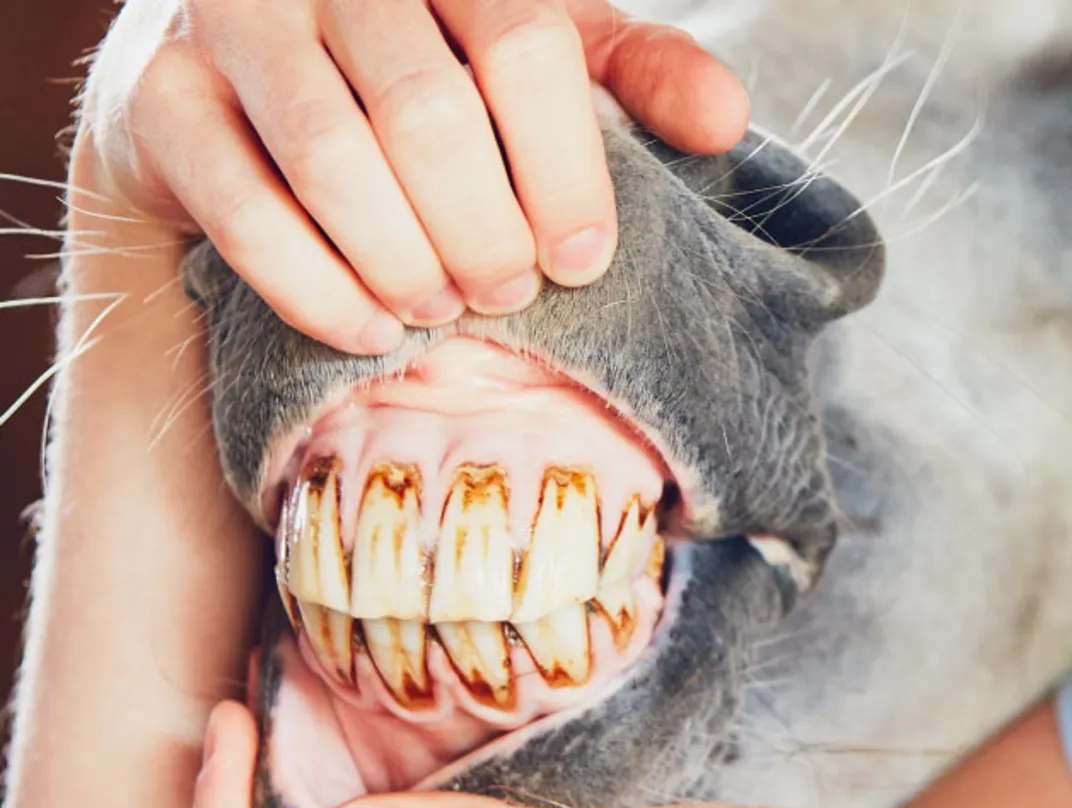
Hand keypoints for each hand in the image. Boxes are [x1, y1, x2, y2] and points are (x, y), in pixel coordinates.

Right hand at [75, 0, 748, 355]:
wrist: (246, 79)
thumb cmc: (431, 64)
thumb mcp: (547, 54)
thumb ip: (639, 75)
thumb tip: (726, 121)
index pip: (522, 42)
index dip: (564, 165)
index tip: (583, 258)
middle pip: (429, 112)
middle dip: (483, 229)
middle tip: (508, 293)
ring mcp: (231, 22)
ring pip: (334, 158)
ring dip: (406, 259)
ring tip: (445, 311)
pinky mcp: (158, 98)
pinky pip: (242, 205)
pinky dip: (316, 285)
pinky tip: (371, 326)